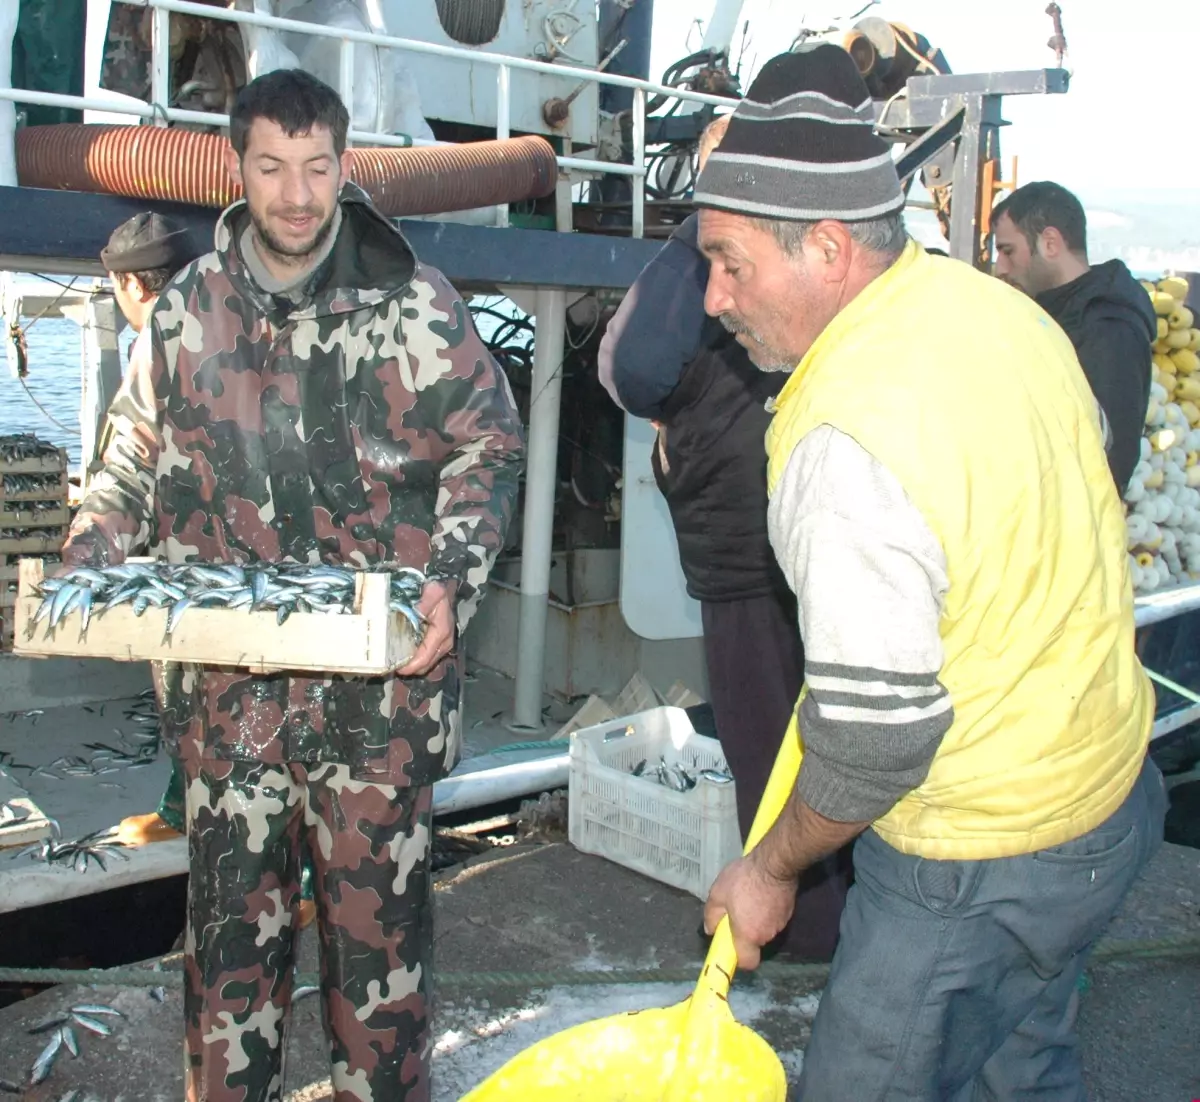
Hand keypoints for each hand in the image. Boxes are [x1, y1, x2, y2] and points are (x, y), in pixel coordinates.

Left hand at [395, 580, 456, 676]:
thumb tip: (415, 613)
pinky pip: (425, 658)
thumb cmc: (437, 591)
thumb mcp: (433, 591)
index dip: (410, 665)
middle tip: (389, 664)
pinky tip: (402, 655)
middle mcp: (444, 643)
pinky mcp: (438, 645)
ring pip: (425, 664)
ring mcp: (442, 646)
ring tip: (393, 661)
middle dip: (408, 668)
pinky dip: (414, 659)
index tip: (393, 667)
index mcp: (441, 632)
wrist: (443, 590)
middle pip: (424, 665)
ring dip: (410, 665)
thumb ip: (425, 602)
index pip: (425, 656)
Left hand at [703, 851, 797, 970]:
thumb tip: (711, 929)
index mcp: (748, 935)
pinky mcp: (788, 912)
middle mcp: (766, 935)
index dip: (738, 958)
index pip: (747, 962)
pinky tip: (760, 894)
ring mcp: (780, 924)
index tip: (729, 944)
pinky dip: (766, 911)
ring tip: (748, 898)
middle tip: (735, 913)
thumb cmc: (744, 880)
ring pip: (764, 929)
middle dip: (745, 933)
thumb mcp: (719, 893)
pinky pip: (773, 918)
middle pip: (754, 943)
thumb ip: (711, 915)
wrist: (774, 864)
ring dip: (756, 920)